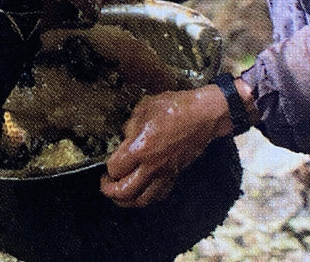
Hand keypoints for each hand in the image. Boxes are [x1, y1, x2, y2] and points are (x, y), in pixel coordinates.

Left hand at [99, 85, 229, 206]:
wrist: (204, 116)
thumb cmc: (176, 108)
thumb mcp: (144, 108)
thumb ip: (130, 126)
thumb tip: (125, 139)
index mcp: (141, 148)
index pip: (116, 169)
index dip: (108, 167)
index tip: (107, 161)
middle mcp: (152, 165)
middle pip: (126, 192)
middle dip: (110, 191)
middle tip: (106, 184)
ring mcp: (165, 173)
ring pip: (143, 200)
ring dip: (127, 200)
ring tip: (119, 193)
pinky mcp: (175, 174)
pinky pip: (159, 194)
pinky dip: (147, 197)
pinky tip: (141, 190)